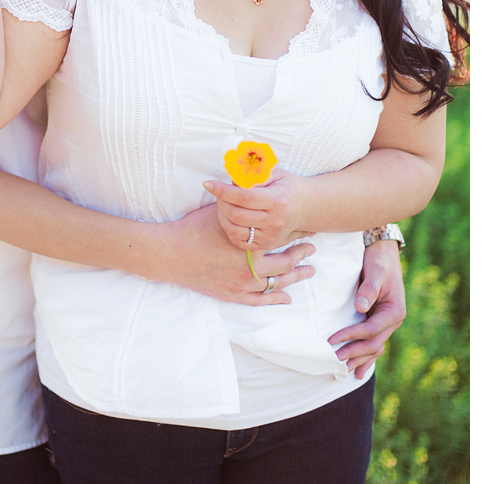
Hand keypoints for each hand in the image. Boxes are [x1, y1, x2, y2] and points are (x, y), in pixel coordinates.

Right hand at [151, 202, 315, 303]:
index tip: (309, 229)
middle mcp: (250, 267)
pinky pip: (260, 300)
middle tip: (312, 248)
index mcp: (249, 244)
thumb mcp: (220, 210)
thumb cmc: (193, 229)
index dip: (298, 234)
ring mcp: (241, 284)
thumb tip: (253, 183)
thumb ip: (240, 201)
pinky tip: (288, 297)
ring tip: (309, 271)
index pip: (282, 238)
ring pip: (277, 283)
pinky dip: (275, 298)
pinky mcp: (232, 295)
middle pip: (286, 262)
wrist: (170, 254)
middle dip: (301, 255)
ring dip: (295, 276)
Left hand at [203, 166, 311, 255]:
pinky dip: (229, 228)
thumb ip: (252, 173)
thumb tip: (230, 174)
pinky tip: (229, 217)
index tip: (208, 183)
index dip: (222, 190)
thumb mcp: (274, 174)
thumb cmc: (288, 187)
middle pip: (236, 214)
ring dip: (222, 215)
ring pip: (234, 229)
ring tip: (222, 203)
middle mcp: (274, 221)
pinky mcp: (265, 245)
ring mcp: (270, 236)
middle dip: (220, 201)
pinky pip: (238, 240)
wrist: (306, 207)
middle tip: (217, 192)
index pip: (243, 197)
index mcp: (278, 201)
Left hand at [328, 239, 405, 378]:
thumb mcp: (376, 272)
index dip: (351, 336)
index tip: (332, 340)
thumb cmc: (379, 261)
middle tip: (332, 359)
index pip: (371, 330)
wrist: (384, 253)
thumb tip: (361, 308)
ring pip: (374, 348)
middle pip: (373, 344)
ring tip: (342, 370)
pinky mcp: (379, 322)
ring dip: (358, 360)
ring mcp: (387, 323)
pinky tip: (358, 372)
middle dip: (353, 353)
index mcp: (395, 311)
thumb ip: (369, 289)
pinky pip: (374, 344)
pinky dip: (366, 358)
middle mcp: (393, 320)